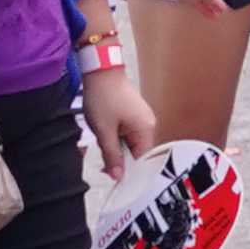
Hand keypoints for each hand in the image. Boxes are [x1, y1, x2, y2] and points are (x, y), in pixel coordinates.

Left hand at [79, 38, 156, 167]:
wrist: (101, 71)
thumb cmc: (103, 99)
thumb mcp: (104, 131)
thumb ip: (112, 156)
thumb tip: (118, 177)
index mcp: (145, 130)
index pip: (142, 160)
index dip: (128, 171)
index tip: (111, 176)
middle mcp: (148, 124)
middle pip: (136, 152)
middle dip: (119, 159)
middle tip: (101, 162)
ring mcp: (142, 118)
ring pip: (130, 143)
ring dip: (115, 147)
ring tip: (100, 140)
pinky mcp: (134, 113)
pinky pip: (127, 133)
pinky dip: (116, 137)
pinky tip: (104, 133)